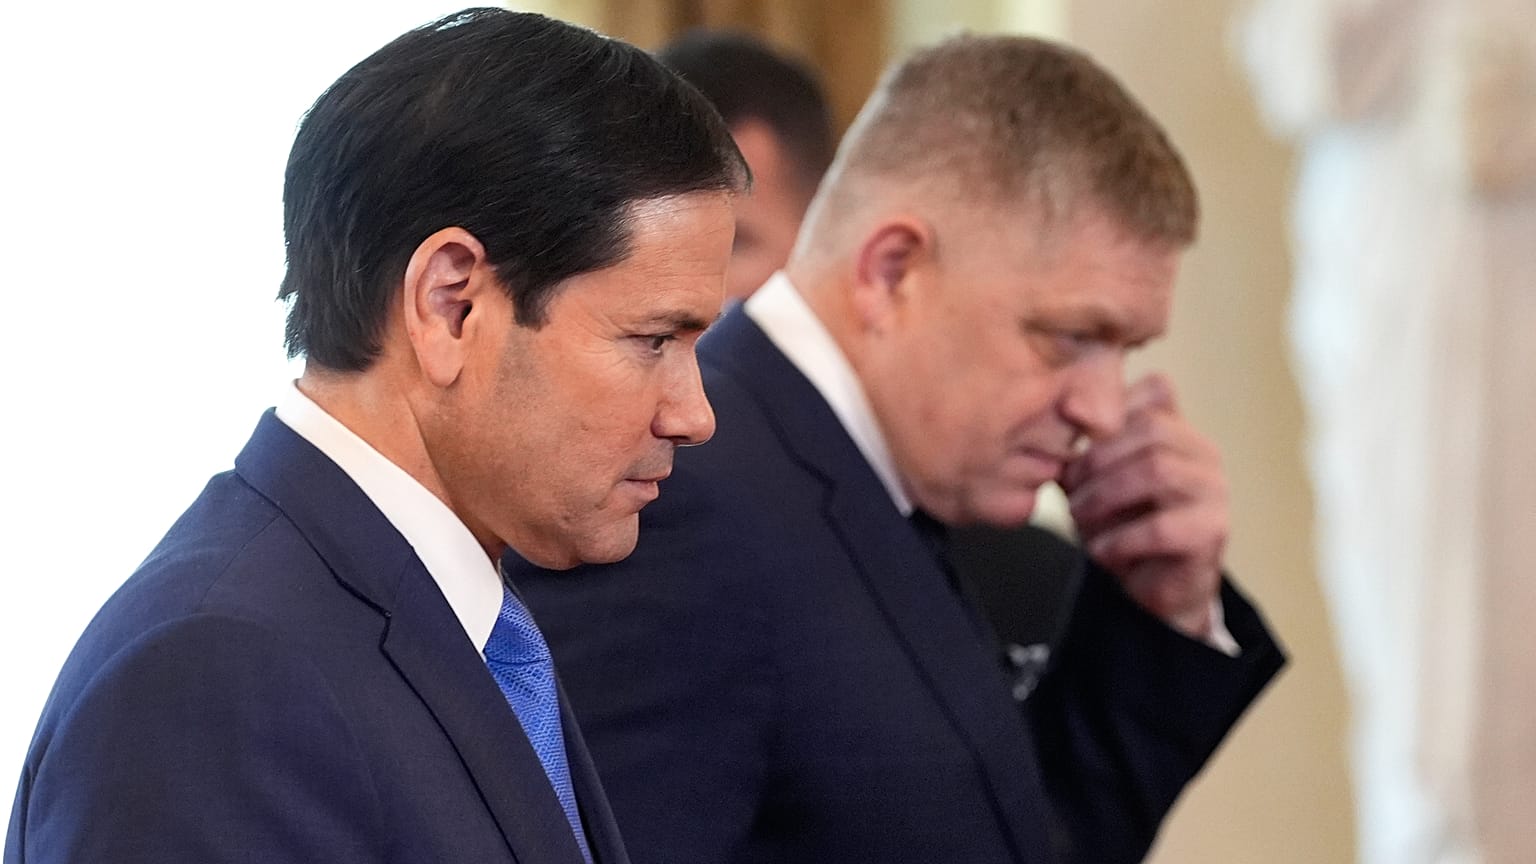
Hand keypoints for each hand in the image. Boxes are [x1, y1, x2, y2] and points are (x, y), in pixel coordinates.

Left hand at [1059, 373, 1226, 638]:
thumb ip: (1087, 445)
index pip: (1155, 389)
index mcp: (1177, 429)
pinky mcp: (1212, 532)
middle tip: (1068, 491)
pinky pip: (1161, 528)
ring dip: (1104, 496)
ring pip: (1157, 471)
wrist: (1152, 585)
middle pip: (1150, 428)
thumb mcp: (1096, 478)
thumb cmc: (1122, 524)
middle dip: (1097, 459)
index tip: (1072, 444)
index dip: (1109, 411)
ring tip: (1079, 518)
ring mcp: (1213, 490)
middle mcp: (1203, 452)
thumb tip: (1060, 414)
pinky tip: (1100, 551)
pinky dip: (1119, 540)